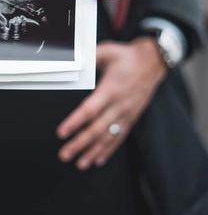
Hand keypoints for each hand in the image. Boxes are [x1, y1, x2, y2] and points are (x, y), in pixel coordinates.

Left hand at [56, 38, 165, 169]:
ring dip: (92, 151)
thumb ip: (89, 57)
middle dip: (79, 143)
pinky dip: (108, 150)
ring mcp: (127, 113)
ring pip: (108, 137)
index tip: (62, 132)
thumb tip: (73, 62)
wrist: (152, 62)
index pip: (90, 109)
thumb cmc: (127, 56)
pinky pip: (119, 137)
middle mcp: (119, 104)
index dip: (75, 122)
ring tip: (79, 163)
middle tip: (64, 154)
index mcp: (111, 88)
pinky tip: (98, 159)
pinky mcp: (132, 118)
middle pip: (97, 128)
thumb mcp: (107, 51)